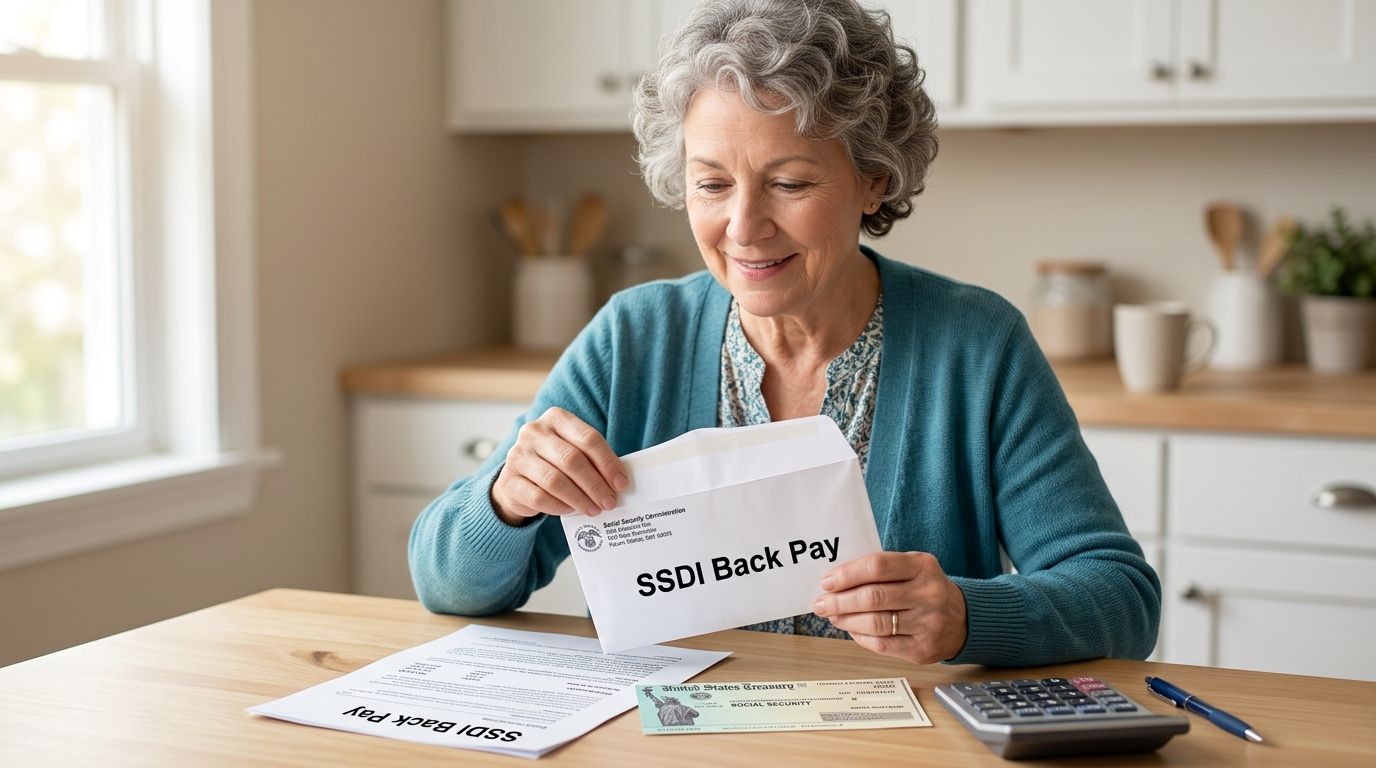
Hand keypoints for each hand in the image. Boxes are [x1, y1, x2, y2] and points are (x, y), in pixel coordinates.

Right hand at [490, 407, 627, 526]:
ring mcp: (518, 455)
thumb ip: (593, 460)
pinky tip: (570, 511)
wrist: (518, 478)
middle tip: (610, 502)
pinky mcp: (509, 481)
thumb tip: (619, 482)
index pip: (588, 438)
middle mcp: (533, 432)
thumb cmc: (555, 462)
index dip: (608, 462)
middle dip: (595, 484)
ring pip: (555, 480)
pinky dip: (559, 506)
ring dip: (579, 499)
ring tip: (594, 510)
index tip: (621, 484)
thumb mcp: (573, 451)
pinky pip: (539, 497)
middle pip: (572, 459)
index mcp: (556, 418)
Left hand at [811, 551, 967, 664]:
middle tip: (821, 602)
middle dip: (840, 601)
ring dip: (846, 620)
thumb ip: (881, 569)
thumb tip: (837, 580)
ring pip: (875, 623)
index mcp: (923, 566)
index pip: (878, 566)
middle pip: (873, 597)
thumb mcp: (912, 567)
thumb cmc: (926, 588)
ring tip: (833, 616)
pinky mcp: (922, 649)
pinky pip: (882, 644)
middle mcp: (928, 594)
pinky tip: (851, 629)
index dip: (848, 574)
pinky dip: (860, 637)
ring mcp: (927, 623)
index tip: (827, 582)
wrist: (963, 618)